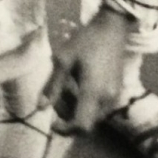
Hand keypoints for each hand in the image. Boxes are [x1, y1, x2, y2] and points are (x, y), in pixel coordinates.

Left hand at [43, 8, 131, 133]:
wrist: (112, 27)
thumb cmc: (86, 41)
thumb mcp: (64, 59)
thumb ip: (52, 86)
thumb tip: (41, 108)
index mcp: (93, 92)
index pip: (81, 126)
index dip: (65, 130)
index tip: (52, 121)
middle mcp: (107, 99)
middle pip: (86, 124)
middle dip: (68, 117)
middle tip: (57, 97)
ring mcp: (114, 96)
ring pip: (93, 117)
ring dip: (77, 110)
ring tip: (67, 87)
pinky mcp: (117, 91)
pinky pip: (100, 108)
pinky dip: (87, 104)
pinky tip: (79, 85)